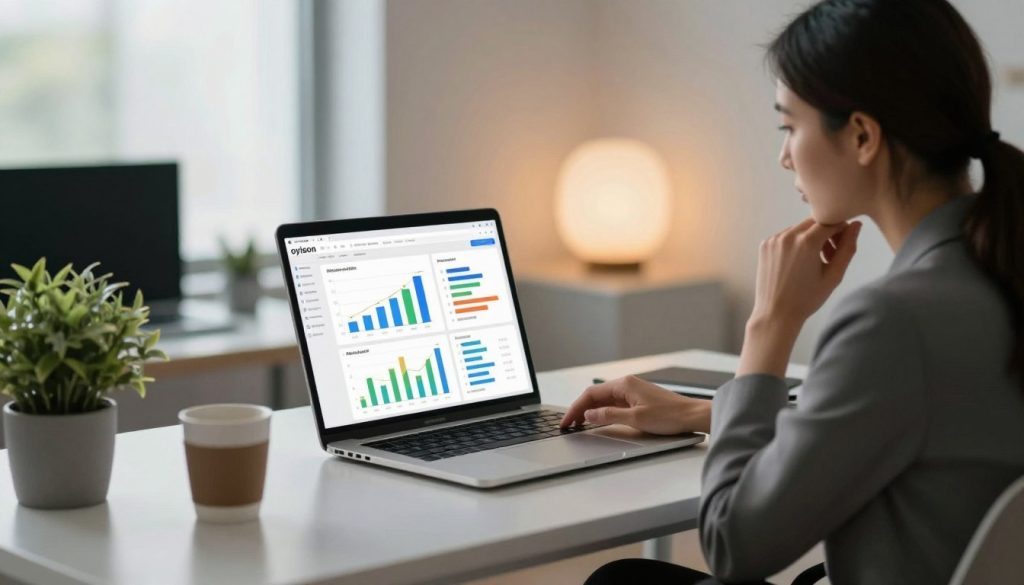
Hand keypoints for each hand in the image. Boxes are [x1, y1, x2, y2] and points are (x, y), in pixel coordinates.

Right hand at [559, 375, 711, 434]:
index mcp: (624, 384)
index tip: (566, 421)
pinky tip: (598, 420)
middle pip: (596, 395)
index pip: (591, 394)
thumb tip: (589, 414)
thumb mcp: (635, 419)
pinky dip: (602, 412)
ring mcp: (633, 392)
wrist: (692, 416)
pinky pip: (614, 404)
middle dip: (580, 409)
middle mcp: (627, 384)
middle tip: (569, 425)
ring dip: (590, 411)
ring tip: (579, 424)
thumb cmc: (669, 416)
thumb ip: (609, 415)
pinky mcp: (638, 400)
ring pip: (604, 400)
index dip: (576, 408)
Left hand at [749, 217, 861, 325]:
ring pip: (800, 228)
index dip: (841, 231)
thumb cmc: (807, 298)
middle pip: (815, 222)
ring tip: (814, 261)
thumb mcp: (834, 275)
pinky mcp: (765, 244)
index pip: (831, 222)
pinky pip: (786, 235)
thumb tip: (856, 225)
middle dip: (826, 233)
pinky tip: (798, 263)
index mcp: (806, 242)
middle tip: (830, 255)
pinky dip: (795, 243)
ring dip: (811, 238)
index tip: (843, 244)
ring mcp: (774, 239)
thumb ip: (848, 247)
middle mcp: (788, 235)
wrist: (776, 313)